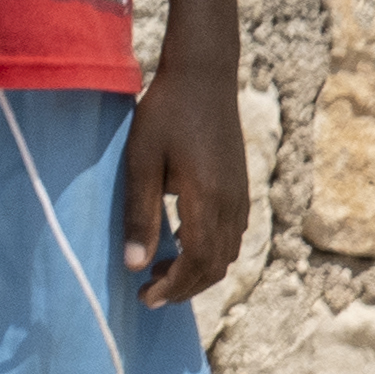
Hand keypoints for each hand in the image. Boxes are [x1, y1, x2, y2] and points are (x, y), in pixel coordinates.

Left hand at [122, 57, 248, 306]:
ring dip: (198, 271)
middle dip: (185, 288)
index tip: (144, 297)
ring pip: (228, 252)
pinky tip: (181, 241)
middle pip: (216, 266)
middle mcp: (232, 204)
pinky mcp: (241, 186)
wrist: (204, 75)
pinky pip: (233, 234)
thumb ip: (139, 214)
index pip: (197, 263)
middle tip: (149, 294)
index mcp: (208, 200)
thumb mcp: (142, 162)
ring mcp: (241, 195)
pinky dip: (210, 251)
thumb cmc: (166, 113)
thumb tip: (133, 265)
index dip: (173, 288)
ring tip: (161, 271)